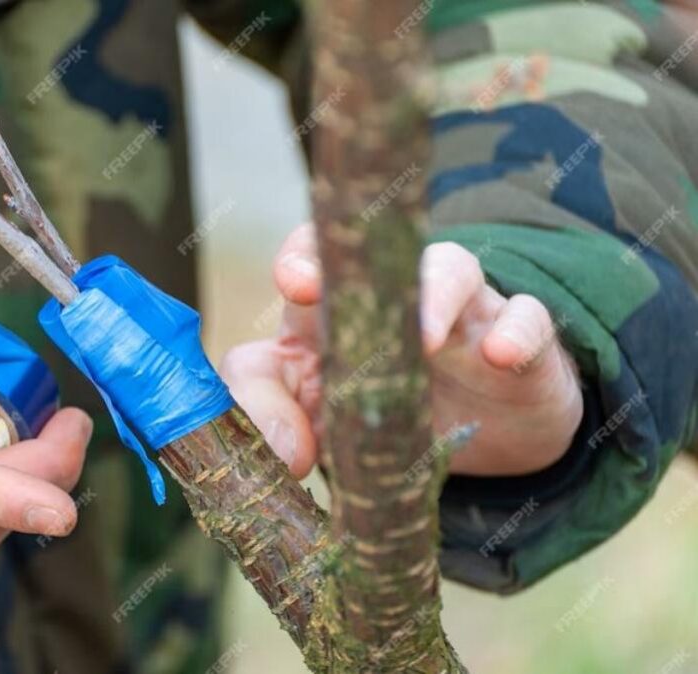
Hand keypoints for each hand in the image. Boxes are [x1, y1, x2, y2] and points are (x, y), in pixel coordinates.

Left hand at [222, 223, 583, 478]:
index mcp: (339, 307)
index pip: (315, 254)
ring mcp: (464, 314)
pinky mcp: (522, 348)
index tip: (294, 284)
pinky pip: (528, 319)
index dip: (303, 256)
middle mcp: (401, 296)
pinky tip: (500, 354)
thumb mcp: (311, 415)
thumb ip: (267, 412)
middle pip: (384, 250)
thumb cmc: (380, 415)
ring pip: (454, 268)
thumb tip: (281, 449)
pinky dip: (518, 331)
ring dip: (436, 296)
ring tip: (423, 340)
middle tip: (341, 291)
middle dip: (363, 262)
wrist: (486, 454)